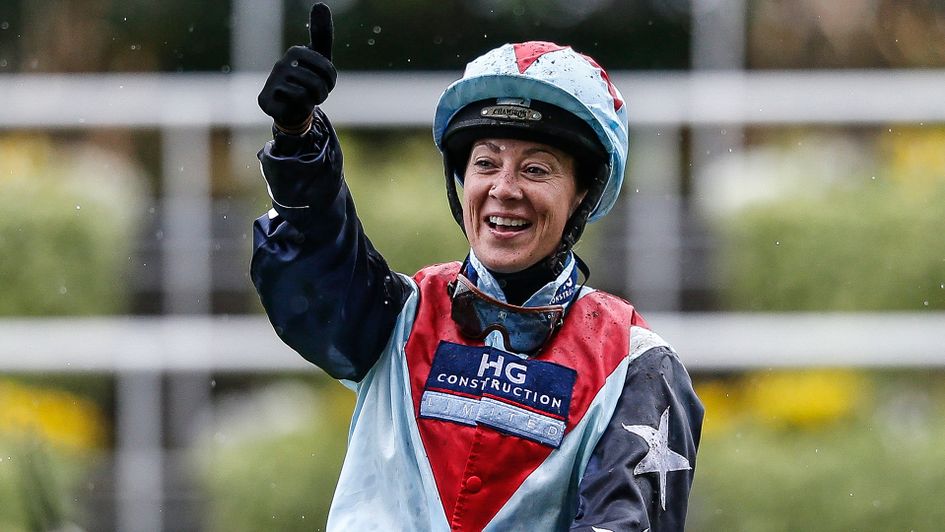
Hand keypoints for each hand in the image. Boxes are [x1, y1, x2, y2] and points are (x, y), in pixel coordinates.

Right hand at [257, 3, 336, 132]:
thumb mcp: (320, 58)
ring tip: (306, 99)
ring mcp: (272, 82)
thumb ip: (322, 33)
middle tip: (315, 93)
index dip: (331, 80)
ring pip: (306, 93)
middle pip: (317, 82)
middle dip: (322, 93)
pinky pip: (294, 104)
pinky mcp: (265, 100)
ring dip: (312, 101)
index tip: (325, 81)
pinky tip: (292, 106)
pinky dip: (299, 108)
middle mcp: (281, 64)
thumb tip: (320, 3)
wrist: (292, 107)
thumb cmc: (309, 79)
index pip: (326, 68)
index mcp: (295, 52)